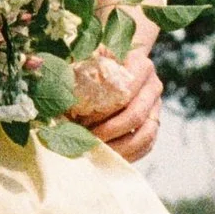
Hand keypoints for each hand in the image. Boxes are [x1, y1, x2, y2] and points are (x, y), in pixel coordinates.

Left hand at [74, 44, 162, 167]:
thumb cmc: (97, 60)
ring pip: (145, 135)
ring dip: (119, 147)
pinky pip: (146, 145)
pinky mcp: (153, 123)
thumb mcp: (90, 57)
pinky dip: (129, 155)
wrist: (119, 63)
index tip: (80, 118)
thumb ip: (79, 67)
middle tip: (85, 139)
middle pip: (135, 115)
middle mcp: (153, 85)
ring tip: (97, 151)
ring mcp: (156, 106)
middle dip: (108, 131)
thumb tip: (58, 93)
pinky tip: (108, 157)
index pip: (125, 92)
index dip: (102, 110)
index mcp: (140, 65)